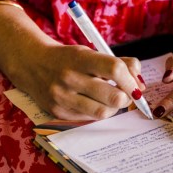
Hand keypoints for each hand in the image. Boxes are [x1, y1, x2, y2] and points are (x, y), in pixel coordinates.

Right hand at [10, 43, 145, 120]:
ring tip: (110, 99)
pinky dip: (97, 112)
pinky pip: (88, 119)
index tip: (135, 84)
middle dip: (126, 97)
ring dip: (113, 108)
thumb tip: (140, 84)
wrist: (32, 64)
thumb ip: (119, 63)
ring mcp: (63, 98)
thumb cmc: (68, 59)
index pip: (115, 69)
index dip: (131, 79)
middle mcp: (70, 78)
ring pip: (103, 113)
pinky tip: (93, 103)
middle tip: (125, 94)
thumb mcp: (90, 53)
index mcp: (80, 59)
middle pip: (113, 96)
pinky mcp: (58, 112)